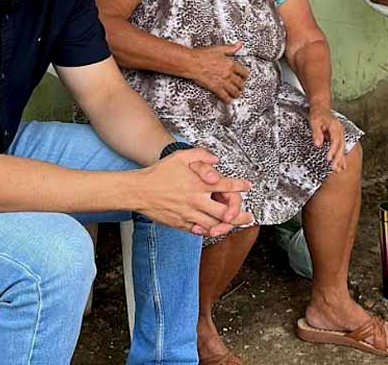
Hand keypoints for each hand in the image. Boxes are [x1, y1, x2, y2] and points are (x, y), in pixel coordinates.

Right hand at [137, 149, 253, 236]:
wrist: (139, 190)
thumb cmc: (158, 173)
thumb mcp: (180, 157)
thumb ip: (200, 155)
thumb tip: (216, 161)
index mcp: (199, 184)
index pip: (226, 186)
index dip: (240, 186)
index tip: (247, 186)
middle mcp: (196, 200)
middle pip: (225, 212)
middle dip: (239, 215)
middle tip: (248, 217)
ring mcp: (189, 214)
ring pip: (214, 224)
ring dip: (225, 226)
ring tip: (233, 225)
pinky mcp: (180, 223)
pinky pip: (198, 231)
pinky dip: (208, 231)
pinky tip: (212, 229)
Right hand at [189, 42, 249, 102]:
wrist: (192, 62)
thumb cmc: (202, 55)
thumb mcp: (219, 49)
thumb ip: (231, 48)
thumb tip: (239, 45)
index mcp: (230, 64)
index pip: (243, 72)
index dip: (245, 75)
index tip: (245, 76)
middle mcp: (228, 74)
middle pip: (240, 83)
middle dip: (241, 86)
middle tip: (241, 87)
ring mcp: (223, 81)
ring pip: (234, 91)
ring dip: (236, 93)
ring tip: (236, 94)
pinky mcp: (215, 88)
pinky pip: (225, 96)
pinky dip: (228, 99)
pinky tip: (228, 100)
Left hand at [308, 103, 346, 171]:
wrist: (321, 107)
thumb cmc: (317, 114)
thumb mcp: (314, 121)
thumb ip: (316, 133)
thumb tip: (318, 144)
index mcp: (335, 127)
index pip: (335, 141)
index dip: (332, 150)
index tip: (328, 159)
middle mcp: (340, 131)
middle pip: (341, 146)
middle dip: (337, 158)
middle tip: (333, 168)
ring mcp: (341, 134)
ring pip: (342, 148)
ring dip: (340, 160)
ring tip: (338, 170)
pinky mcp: (339, 137)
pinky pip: (341, 148)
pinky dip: (341, 157)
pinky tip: (341, 165)